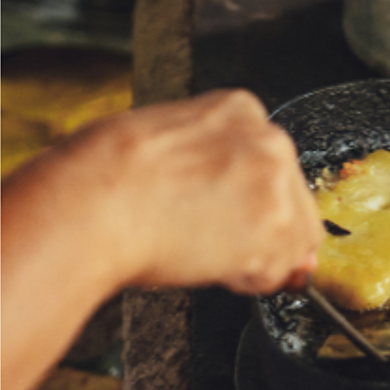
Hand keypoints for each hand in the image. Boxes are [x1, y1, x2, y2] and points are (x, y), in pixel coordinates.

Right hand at [59, 88, 320, 294]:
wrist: (96, 200)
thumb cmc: (106, 173)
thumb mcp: (163, 142)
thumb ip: (208, 164)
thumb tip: (230, 204)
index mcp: (239, 109)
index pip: (272, 164)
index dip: (248, 200)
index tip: (225, 213)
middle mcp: (267, 141)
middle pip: (294, 201)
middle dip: (258, 229)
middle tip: (207, 237)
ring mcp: (276, 186)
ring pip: (292, 240)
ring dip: (254, 257)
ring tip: (201, 248)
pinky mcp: (273, 231)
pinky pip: (276, 272)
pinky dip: (247, 280)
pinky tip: (206, 262)